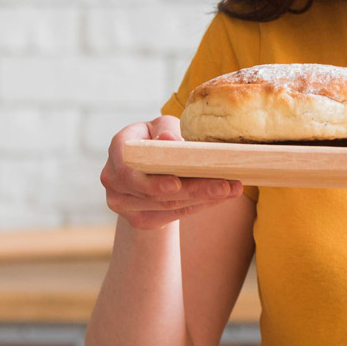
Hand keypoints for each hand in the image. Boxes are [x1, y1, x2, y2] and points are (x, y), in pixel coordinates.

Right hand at [101, 115, 243, 230]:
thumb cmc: (157, 138)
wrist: (147, 165)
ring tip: (232, 189)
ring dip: (203, 199)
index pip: (129, 171)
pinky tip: (220, 198)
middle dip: (194, 189)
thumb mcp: (161, 126)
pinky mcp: (139, 219)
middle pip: (155, 194)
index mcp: (118, 150)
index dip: (152, 181)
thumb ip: (166, 130)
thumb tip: (170, 139)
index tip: (176, 183)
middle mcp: (114, 180)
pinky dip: (199, 206)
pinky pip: (173, 216)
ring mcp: (123, 203)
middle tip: (226, 185)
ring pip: (168, 206)